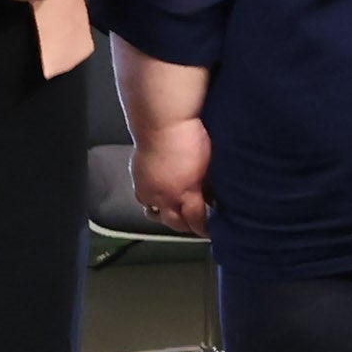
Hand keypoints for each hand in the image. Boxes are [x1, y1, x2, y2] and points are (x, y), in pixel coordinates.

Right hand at [130, 117, 213, 235]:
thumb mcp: (209, 164)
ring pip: (155, 215)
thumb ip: (209, 185)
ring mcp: (148, 190)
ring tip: (175, 214)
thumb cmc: (190, 135)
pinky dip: (151, 202)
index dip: (204, 229)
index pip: (196, 221)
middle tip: (195, 224)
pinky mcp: (137, 180)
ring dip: (166, 217)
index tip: (210, 231)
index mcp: (186, 193)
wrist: (162, 120)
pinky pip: (143, 199)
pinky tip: (159, 196)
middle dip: (186, 226)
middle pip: (175, 223)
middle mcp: (165, 197)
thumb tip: (214, 198)